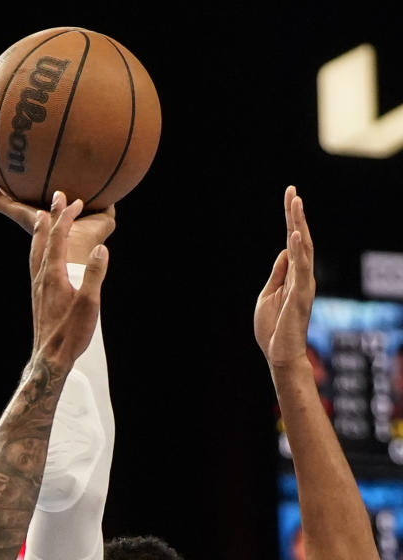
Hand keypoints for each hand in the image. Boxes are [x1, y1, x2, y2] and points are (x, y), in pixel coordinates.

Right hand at [0, 168, 115, 265]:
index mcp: (51, 225)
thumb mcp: (104, 219)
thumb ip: (107, 207)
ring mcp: (26, 222)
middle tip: (0, 177)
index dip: (36, 200)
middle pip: (19, 206)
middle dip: (10, 193)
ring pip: (5, 204)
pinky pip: (1, 203)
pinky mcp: (20, 219)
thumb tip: (113, 194)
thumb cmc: (91, 243)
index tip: (30, 186)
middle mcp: (35, 224)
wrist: (77, 252)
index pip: (41, 211)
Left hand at [26, 190, 110, 372]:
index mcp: (53, 275)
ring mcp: (37, 287)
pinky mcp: (37, 297)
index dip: (67, 217)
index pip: (59, 238)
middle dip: (51, 216)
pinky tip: (42, 256)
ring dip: (41, 232)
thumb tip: (99, 248)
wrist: (50, 358)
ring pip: (35, 251)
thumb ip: (94, 274)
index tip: (76, 201)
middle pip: (44, 239)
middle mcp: (41, 277)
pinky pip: (35, 264)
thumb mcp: (89, 303)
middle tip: (55, 197)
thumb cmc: (70, 333)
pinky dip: (39, 250)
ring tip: (42, 219)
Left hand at [254, 186, 315, 369]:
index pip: (292, 241)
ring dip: (299, 225)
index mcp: (292, 274)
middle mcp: (301, 276)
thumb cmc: (273, 328)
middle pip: (300, 239)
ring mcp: (303, 285)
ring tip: (296, 203)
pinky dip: (298, 251)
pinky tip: (294, 235)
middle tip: (292, 191)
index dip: (291, 218)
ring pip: (304, 249)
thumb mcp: (268, 294)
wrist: (278, 354)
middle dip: (296, 215)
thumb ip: (278, 273)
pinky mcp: (301, 296)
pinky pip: (302, 269)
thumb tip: (284, 250)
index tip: (290, 195)